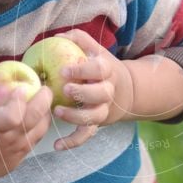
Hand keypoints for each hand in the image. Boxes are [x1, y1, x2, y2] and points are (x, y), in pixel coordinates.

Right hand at [0, 69, 53, 182]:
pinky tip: (39, 113)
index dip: (19, 101)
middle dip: (44, 99)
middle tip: (44, 87)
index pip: (12, 116)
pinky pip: (40, 135)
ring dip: (46, 111)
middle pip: (34, 118)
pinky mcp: (25, 153)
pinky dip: (42, 122)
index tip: (22, 87)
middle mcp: (9, 139)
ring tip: (43, 98)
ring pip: (42, 127)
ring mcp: (20, 148)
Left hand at [51, 29, 134, 149]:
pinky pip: (86, 135)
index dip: (83, 71)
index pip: (99, 69)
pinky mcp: (96, 124)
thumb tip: (58, 36)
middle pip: (101, 94)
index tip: (65, 70)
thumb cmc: (101, 68)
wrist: (125, 91)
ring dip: (76, 116)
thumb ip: (79, 40)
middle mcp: (108, 91)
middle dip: (83, 93)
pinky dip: (72, 142)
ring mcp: (103, 110)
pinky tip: (56, 146)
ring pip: (93, 117)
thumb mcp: (96, 51)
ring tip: (57, 112)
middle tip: (65, 89)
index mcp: (107, 71)